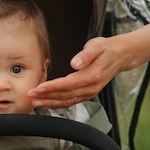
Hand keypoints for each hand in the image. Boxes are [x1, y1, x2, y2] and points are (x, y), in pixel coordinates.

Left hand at [27, 21, 149, 108]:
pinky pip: (70, 101)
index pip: (67, 84)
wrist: (119, 56)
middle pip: (65, 95)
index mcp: (92, 76)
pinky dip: (57, 103)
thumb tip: (75, 63)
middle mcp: (91, 87)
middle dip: (46, 97)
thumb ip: (85, 55)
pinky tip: (47, 102)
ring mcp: (89, 92)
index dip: (51, 88)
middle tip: (30, 96)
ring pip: (67, 101)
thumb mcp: (97, 46)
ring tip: (35, 102)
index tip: (38, 88)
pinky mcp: (87, 93)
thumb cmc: (106, 49)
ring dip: (50, 103)